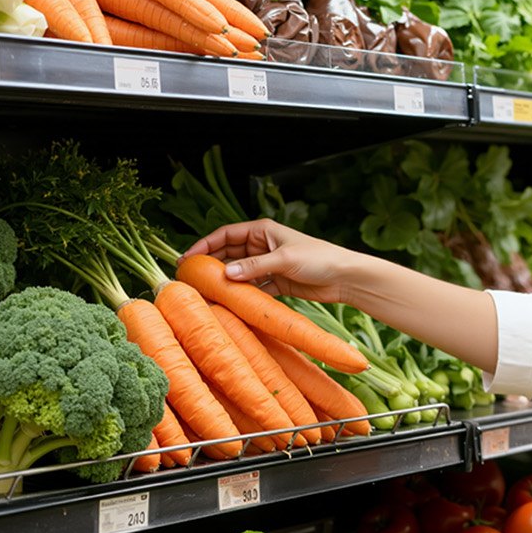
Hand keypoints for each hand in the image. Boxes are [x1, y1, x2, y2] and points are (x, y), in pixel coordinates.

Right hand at [182, 220, 359, 303]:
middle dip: (210, 265)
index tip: (186, 258)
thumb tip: (225, 274)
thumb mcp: (284, 259)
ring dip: (224, 281)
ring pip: (238, 272)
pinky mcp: (275, 283)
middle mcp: (262, 245)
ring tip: (204, 292)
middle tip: (190, 279)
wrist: (345, 278)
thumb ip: (254, 266)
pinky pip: (251, 287)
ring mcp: (267, 265)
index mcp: (262, 230)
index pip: (225, 235)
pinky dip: (240, 293)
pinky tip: (226, 301)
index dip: (204, 245)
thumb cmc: (319, 259)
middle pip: (228, 254)